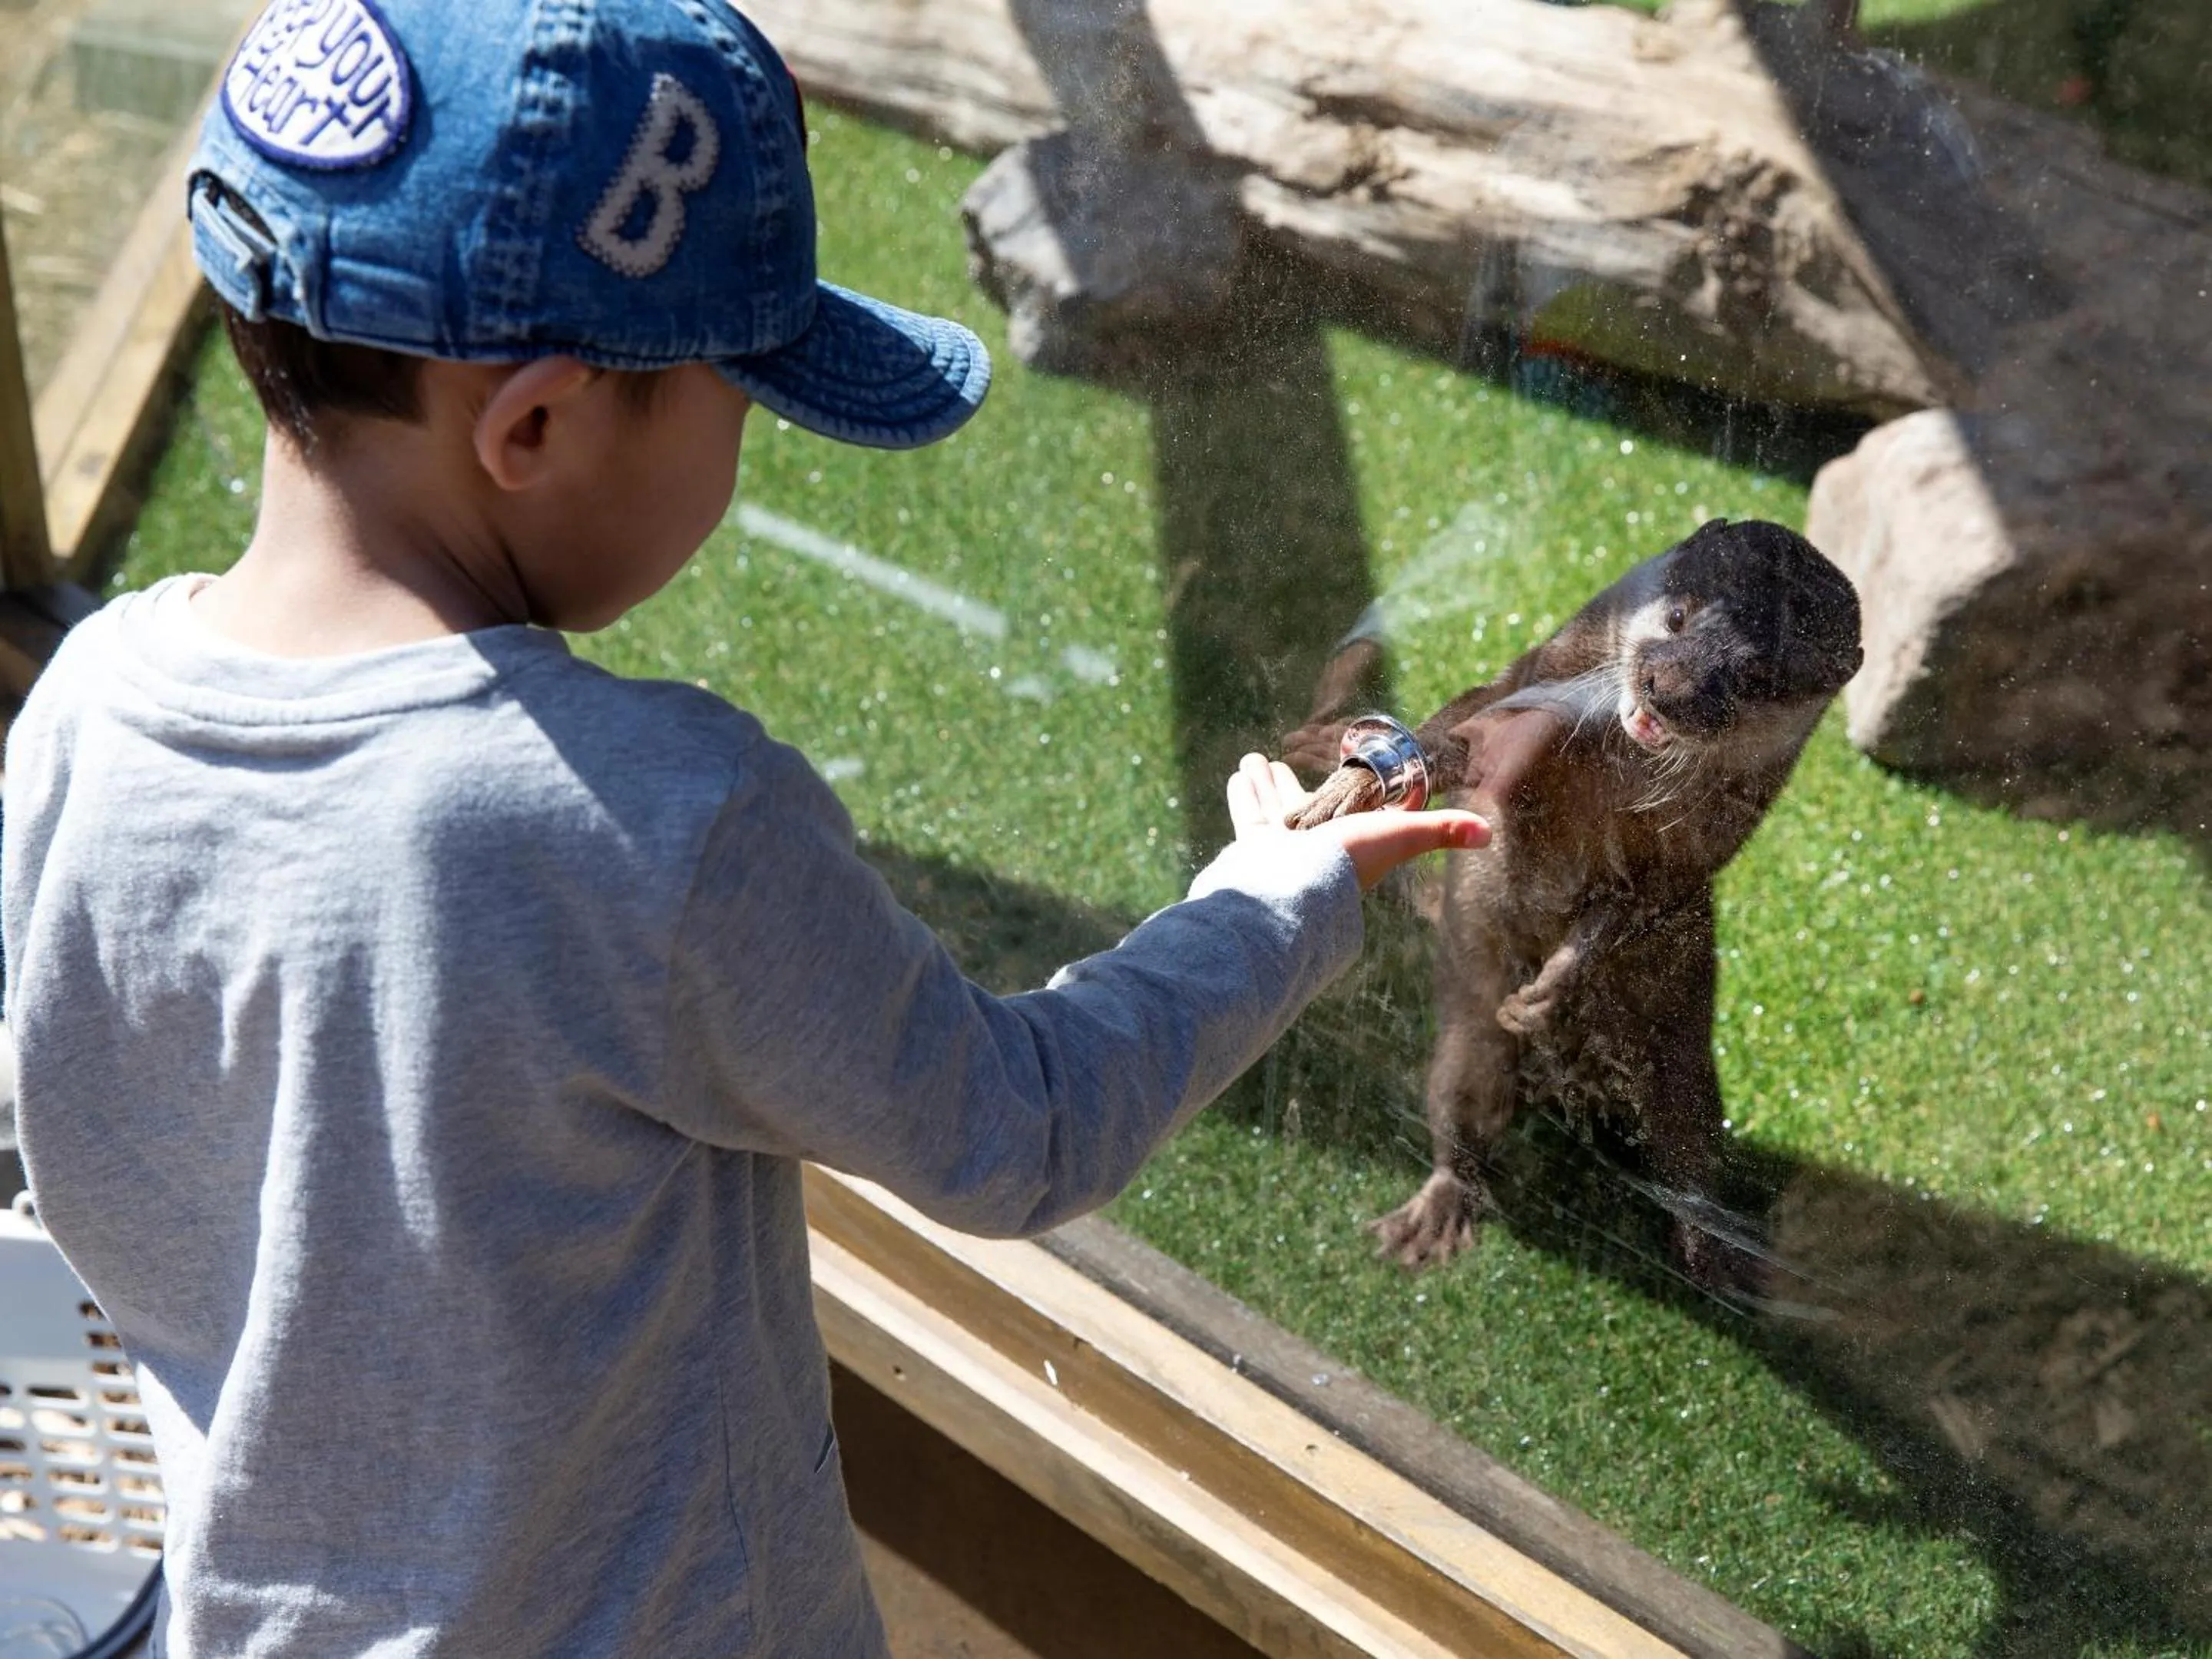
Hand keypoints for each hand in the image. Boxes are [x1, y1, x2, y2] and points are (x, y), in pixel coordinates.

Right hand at [1225, 752, 1488, 891]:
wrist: (1293, 894)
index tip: (1340, 771)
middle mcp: (1314, 848)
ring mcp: (1281, 849)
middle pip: (1305, 808)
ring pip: (1275, 809)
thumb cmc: (1347, 865)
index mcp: (1349, 845)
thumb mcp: (1399, 836)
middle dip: (1291, 785)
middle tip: (1278, 763)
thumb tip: (1489, 834)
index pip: (1350, 814)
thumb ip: (1439, 831)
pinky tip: (1239, 773)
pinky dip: (1245, 793)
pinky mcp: (1254, 847)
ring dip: (1264, 783)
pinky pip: (1249, 815)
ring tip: (1252, 761)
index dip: (1348, 792)